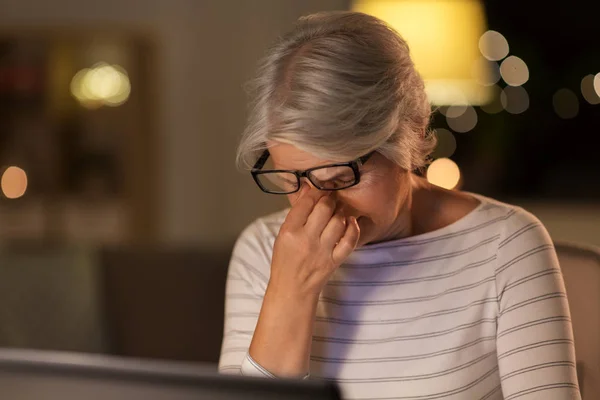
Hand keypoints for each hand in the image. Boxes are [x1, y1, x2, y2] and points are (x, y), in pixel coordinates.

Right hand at [269, 184, 360, 298]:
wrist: (292, 289)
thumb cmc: (285, 260)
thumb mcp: (282, 235)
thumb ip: (296, 214)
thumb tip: (308, 189)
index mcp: (289, 231)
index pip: (306, 203)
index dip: (315, 191)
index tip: (320, 187)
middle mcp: (306, 240)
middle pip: (325, 208)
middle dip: (330, 198)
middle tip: (331, 196)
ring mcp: (322, 251)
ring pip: (338, 221)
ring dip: (341, 211)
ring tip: (338, 210)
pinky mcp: (334, 261)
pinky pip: (349, 241)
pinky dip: (353, 229)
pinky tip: (351, 222)